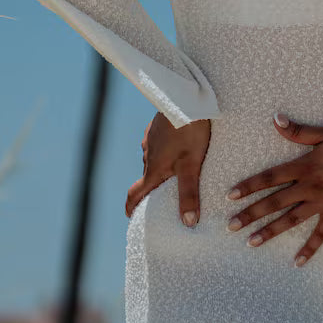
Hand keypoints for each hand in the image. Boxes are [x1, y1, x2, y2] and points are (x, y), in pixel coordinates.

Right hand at [125, 112, 211, 226]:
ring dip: (161, 169)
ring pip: (153, 160)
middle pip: (146, 178)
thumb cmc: (188, 132)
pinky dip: (166, 153)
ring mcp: (150, 140)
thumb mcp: (191, 165)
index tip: (131, 218)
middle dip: (153, 190)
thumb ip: (189, 193)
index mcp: (153, 169)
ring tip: (178, 173)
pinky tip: (180, 148)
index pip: (134, 194)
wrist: (185, 98)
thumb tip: (188, 223)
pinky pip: (158, 146)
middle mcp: (147, 156)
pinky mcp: (156, 128)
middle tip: (165, 198)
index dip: (131, 209)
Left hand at [226, 112, 322, 265]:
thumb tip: (275, 119)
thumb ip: (300, 131)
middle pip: (275, 202)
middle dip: (251, 214)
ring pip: (291, 220)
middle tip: (231, 225)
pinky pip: (321, 235)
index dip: (249, 186)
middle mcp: (310, 187)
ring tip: (251, 242)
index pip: (270, 177)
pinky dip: (309, 249)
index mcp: (305, 166)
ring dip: (270, 232)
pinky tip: (297, 262)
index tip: (230, 196)